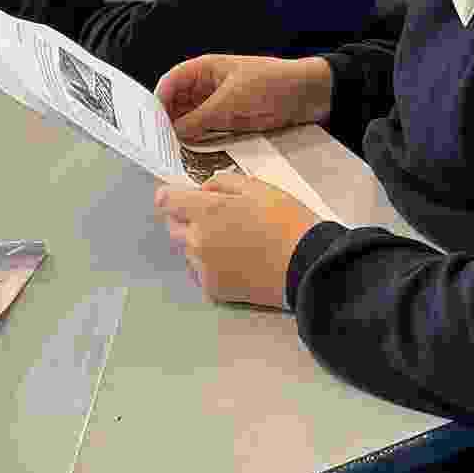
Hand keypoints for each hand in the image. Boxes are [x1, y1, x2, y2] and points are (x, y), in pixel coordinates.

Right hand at [154, 54, 332, 141]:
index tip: (148, 128)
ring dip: (183, 136)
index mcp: (205, 70)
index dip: (157, 103)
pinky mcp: (231, 121)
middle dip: (167, 124)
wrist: (312, 94)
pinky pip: (209, 132)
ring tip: (172, 157)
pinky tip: (194, 157)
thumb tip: (173, 134)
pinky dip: (200, 142)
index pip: (170, 83)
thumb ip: (199, 118)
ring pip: (191, 121)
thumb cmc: (272, 85)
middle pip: (177, 105)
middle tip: (158, 149)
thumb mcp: (231, 101)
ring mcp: (220, 105)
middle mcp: (208, 86)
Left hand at [155, 174, 320, 308]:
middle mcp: (198, 240)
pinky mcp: (213, 289)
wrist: (306, 264)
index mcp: (207, 211)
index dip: (171, 196)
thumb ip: (223, 183)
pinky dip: (212, 265)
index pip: (168, 201)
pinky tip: (238, 261)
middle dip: (187, 220)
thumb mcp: (258, 187)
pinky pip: (201, 272)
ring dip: (200, 244)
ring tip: (234, 242)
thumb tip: (203, 189)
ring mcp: (203, 267)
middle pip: (173, 227)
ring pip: (188, 251)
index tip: (176, 197)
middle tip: (217, 219)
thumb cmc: (287, 222)